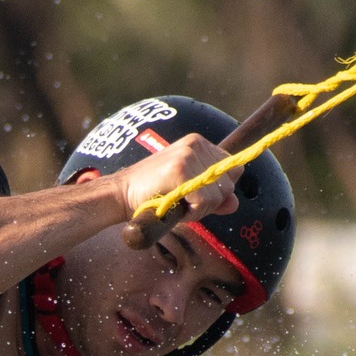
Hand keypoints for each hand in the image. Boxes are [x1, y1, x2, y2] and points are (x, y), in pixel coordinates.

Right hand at [112, 131, 236, 228]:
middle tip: (184, 203)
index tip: (196, 195)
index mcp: (199, 144)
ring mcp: (189, 155)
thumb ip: (213, 196)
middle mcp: (196, 144)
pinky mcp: (180, 169)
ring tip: (177, 203)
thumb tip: (234, 203)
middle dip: (211, 201)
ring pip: (219, 194)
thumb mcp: (188, 192)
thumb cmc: (152, 194)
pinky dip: (193, 212)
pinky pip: (205, 200)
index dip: (219, 188)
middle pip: (229, 183)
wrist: (121, 194)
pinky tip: (175, 206)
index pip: (233, 168)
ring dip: (201, 209)